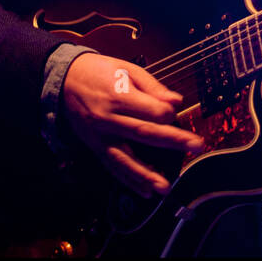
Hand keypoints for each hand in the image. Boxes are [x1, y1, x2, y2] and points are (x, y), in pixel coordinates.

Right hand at [60, 52, 205, 198]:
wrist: (65, 80)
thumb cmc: (99, 72)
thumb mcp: (127, 69)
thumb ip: (152, 87)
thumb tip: (176, 101)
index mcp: (118, 95)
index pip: (151, 110)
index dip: (168, 113)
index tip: (177, 113)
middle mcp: (108, 118)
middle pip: (144, 133)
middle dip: (172, 141)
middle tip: (196, 146)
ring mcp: (100, 135)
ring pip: (125, 158)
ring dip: (146, 174)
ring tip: (165, 186)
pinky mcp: (94, 146)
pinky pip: (112, 166)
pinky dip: (129, 180)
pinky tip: (145, 191)